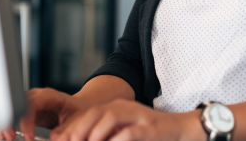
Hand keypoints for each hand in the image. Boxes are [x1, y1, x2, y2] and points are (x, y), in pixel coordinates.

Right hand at [0, 88, 92, 140]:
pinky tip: (3, 135)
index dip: (27, 120)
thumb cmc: (79, 111)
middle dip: (10, 121)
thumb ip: (65, 129)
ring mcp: (29, 103)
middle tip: (9, 137)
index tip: (28, 136)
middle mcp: (36, 96)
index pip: (32, 104)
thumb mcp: (76, 120)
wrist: (80, 107)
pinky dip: (6, 125)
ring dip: (5, 123)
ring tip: (4, 137)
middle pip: (16, 104)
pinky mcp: (26, 112)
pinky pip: (12, 116)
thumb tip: (54, 138)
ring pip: (11, 109)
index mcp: (49, 96)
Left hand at [49, 99, 203, 140]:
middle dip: (79, 128)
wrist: (183, 130)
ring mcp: (139, 116)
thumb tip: (83, 139)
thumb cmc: (152, 134)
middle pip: (97, 111)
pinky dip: (117, 139)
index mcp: (119, 107)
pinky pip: (130, 132)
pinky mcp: (151, 128)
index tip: (63, 140)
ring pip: (111, 116)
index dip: (73, 126)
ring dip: (95, 132)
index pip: (90, 112)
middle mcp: (127, 107)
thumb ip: (106, 134)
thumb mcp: (126, 132)